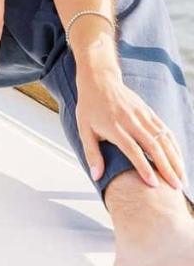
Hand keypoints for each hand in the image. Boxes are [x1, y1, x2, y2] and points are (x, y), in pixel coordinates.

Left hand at [76, 72, 186, 189]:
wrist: (99, 79)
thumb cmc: (90, 106)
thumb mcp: (83, 128)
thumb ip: (92, 153)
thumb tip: (96, 176)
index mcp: (113, 126)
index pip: (132, 149)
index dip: (143, 167)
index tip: (153, 184)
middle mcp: (130, 120)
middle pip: (152, 145)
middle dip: (166, 168)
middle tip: (176, 186)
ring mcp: (142, 115)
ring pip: (163, 139)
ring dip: (174, 159)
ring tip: (182, 178)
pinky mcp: (149, 111)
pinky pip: (165, 130)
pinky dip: (174, 146)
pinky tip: (180, 160)